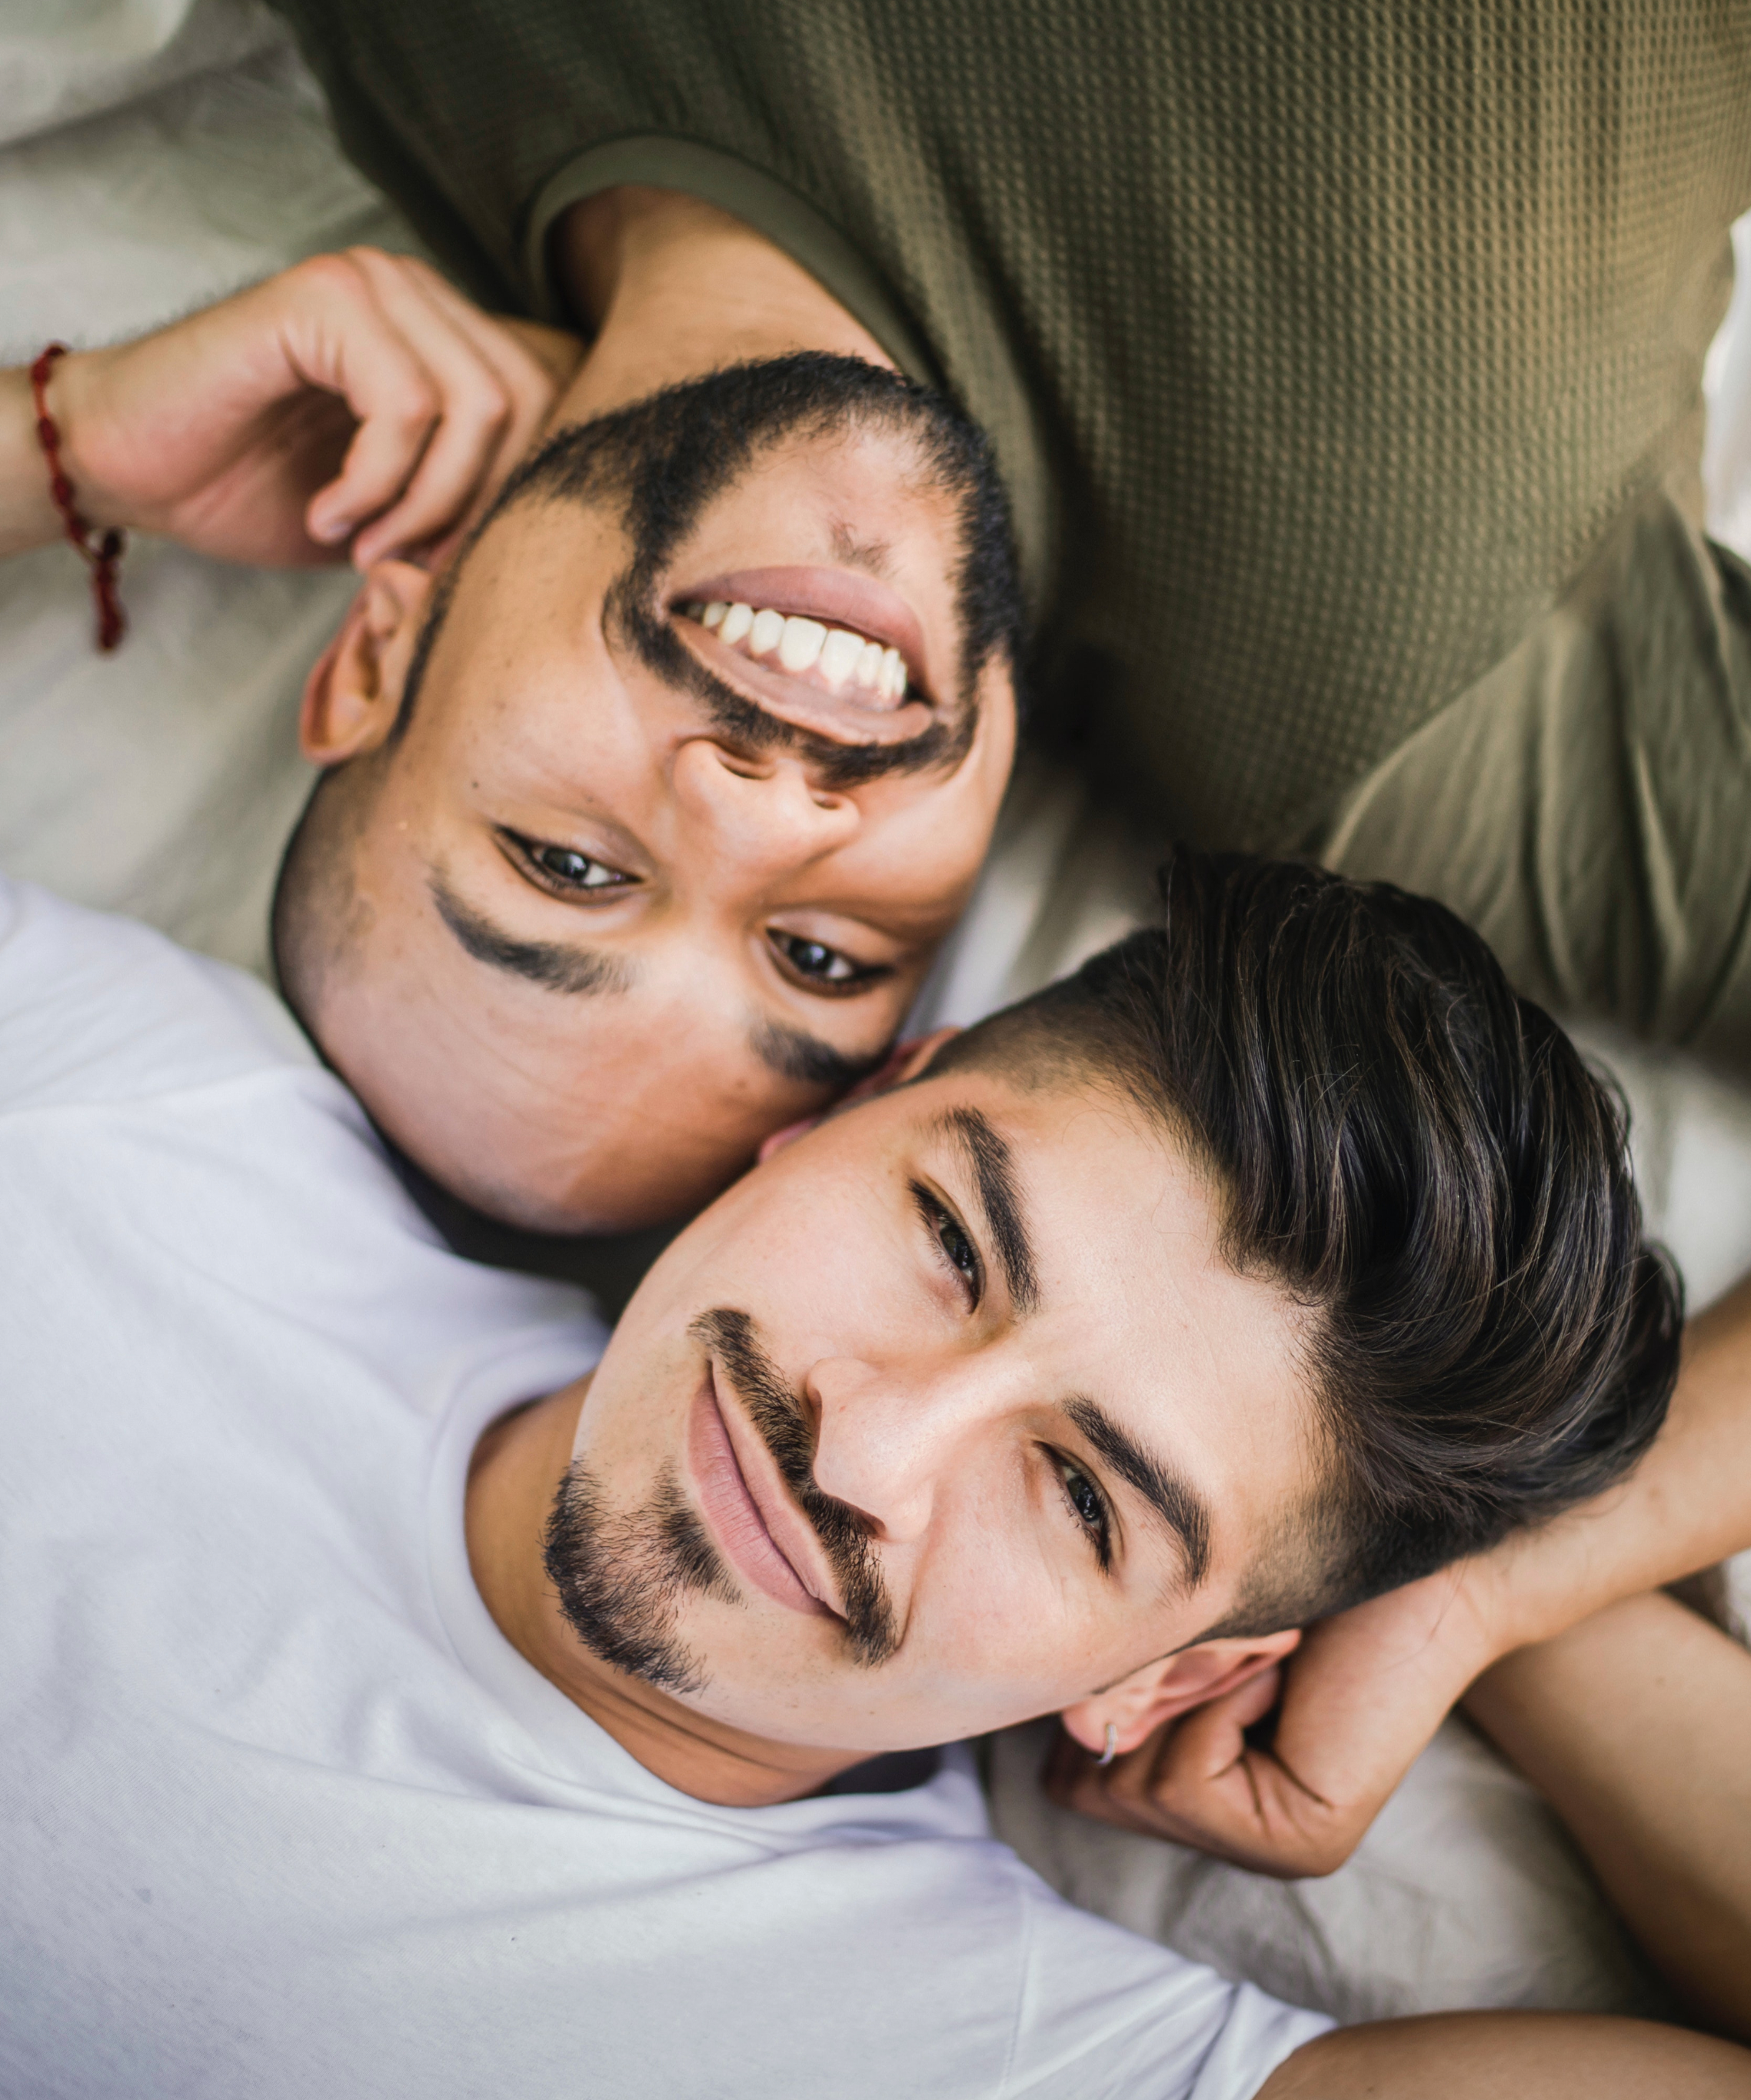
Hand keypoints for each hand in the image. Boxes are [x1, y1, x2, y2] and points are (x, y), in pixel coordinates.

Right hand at [44, 248, 581, 568]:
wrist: (134, 466)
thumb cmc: (257, 488)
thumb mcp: (395, 511)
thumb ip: (467, 503)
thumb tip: (552, 543)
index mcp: (444, 332)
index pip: (547, 405)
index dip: (514, 497)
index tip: (448, 561)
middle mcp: (416, 292)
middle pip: (527, 403)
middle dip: (480, 505)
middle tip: (413, 558)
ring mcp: (370, 283)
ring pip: (476, 406)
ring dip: (427, 502)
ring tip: (366, 543)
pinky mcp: (321, 298)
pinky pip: (405, 405)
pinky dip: (376, 484)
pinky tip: (327, 514)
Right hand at [1046, 1560, 1503, 1877]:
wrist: (1418, 1562)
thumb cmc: (1294, 1577)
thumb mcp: (1172, 1637)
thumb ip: (1112, 1689)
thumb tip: (1071, 1727)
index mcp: (1192, 1786)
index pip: (1070, 1774)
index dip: (1102, 1693)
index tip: (1179, 1639)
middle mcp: (1228, 1835)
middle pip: (1091, 1785)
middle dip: (1138, 1693)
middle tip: (1222, 1646)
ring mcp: (1268, 1851)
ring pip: (1133, 1784)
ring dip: (1181, 1692)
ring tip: (1252, 1655)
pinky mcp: (1304, 1845)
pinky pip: (1189, 1782)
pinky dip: (1219, 1707)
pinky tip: (1278, 1676)